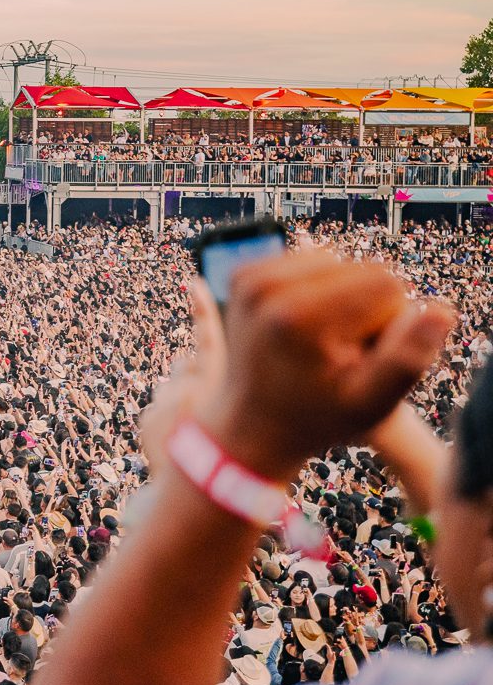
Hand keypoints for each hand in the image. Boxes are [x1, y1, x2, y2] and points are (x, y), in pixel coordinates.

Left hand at [199, 249, 452, 479]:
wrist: (252, 423)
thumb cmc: (319, 417)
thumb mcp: (371, 403)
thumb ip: (408, 358)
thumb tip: (440, 311)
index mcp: (300, 318)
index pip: (388, 285)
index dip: (389, 323)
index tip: (362, 357)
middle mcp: (268, 289)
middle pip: (362, 268)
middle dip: (367, 307)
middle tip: (340, 352)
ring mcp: (250, 278)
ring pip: (339, 261)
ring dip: (343, 296)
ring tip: (321, 340)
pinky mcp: (243, 273)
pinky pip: (310, 262)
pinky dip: (317, 288)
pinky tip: (303, 324)